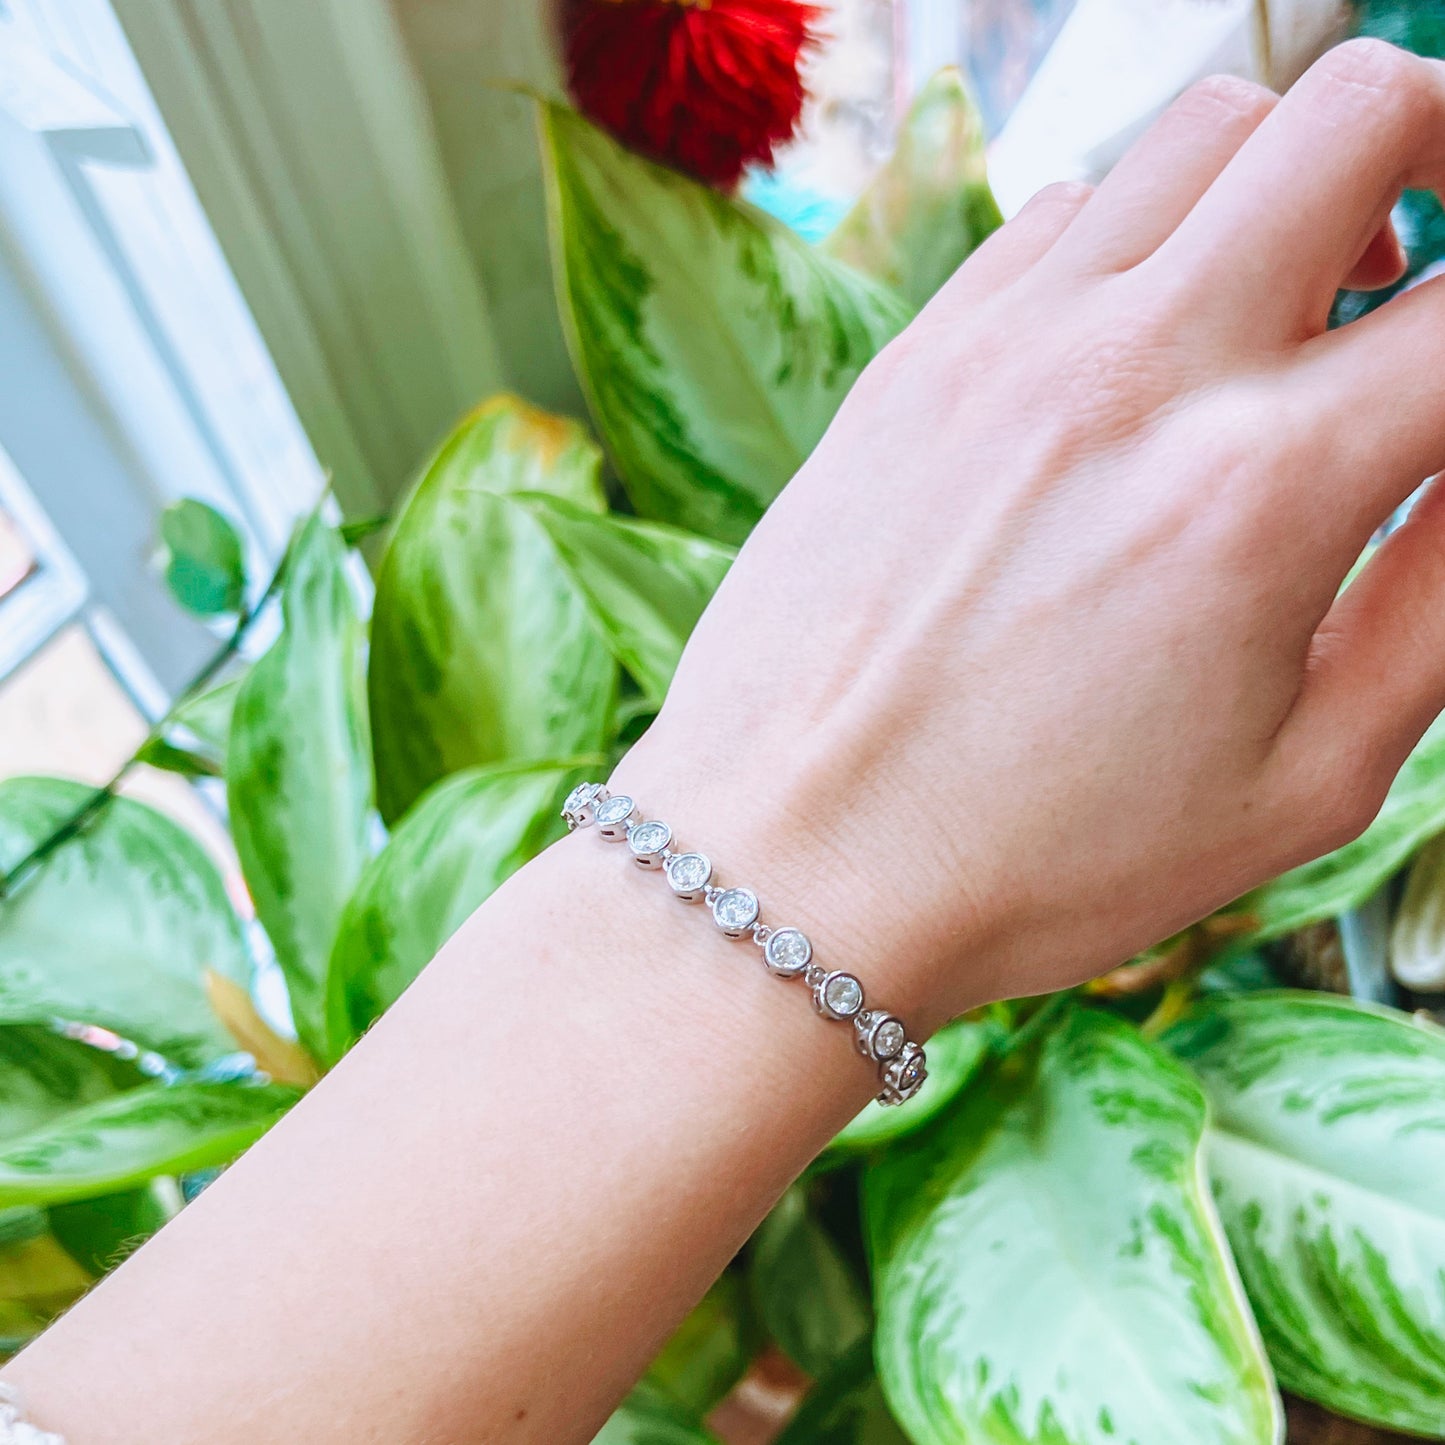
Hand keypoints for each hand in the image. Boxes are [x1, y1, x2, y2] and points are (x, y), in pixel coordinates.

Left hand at [619, 41, 1444, 1023]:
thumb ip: (1434, 602)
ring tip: (1277, 304)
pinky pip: (1059, 210)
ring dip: (1281, 184)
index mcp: (1259, 491)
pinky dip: (1136, 239)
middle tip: (1416, 269)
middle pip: (1355, 109)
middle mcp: (1132, 372)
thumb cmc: (1036, 858)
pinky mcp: (911, 358)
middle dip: (1432, 154)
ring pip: (1201, 129)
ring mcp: (1003, 345)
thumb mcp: (1300, 783)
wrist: (791, 862)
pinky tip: (1130, 348)